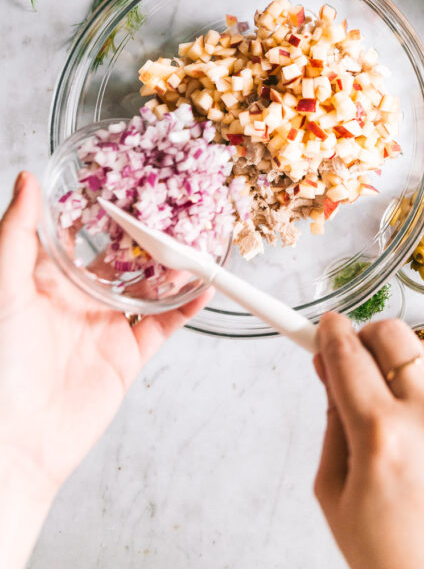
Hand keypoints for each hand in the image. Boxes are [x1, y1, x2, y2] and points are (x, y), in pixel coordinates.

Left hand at [0, 172, 211, 568]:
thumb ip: (17, 235)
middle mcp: (76, 300)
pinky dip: (186, 306)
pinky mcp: (126, 357)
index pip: (74, 236)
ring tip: (195, 238)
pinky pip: (163, 325)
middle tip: (172, 203)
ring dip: (171, 265)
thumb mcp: (4, 288)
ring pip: (146, 286)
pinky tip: (203, 286)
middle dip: (144, 233)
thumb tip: (25, 180)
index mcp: (43, 281)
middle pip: (118, 257)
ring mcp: (104, 327)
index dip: (97, 210)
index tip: (123, 181)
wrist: (16, 443)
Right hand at [313, 313, 423, 568]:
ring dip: (405, 367)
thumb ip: (332, 424)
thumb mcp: (337, 499)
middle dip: (368, 339)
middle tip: (359, 363)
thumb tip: (330, 369)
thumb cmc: (398, 563)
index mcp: (381, 437)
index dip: (330, 334)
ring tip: (398, 413)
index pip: (347, 354)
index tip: (325, 327)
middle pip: (392, 333)